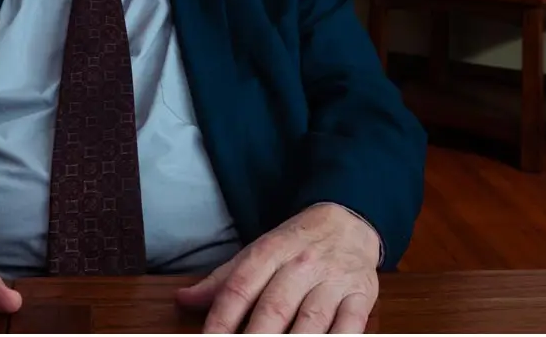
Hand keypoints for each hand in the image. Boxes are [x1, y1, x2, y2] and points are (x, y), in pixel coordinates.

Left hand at [175, 203, 380, 333]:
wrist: (348, 220)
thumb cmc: (296, 243)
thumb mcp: (257, 251)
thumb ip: (223, 280)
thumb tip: (183, 299)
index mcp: (269, 252)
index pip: (239, 288)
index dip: (221, 320)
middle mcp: (300, 266)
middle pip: (273, 308)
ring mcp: (332, 281)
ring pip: (310, 321)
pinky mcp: (361, 295)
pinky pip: (351, 325)